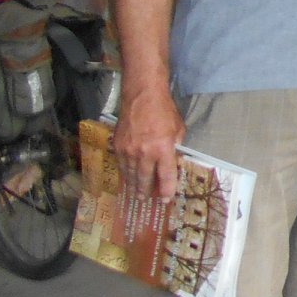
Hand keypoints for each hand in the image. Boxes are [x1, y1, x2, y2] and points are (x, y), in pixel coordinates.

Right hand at [113, 84, 184, 200]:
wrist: (142, 96)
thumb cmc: (164, 111)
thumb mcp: (178, 129)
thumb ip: (175, 147)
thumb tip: (172, 160)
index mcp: (163, 149)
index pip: (165, 176)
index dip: (166, 190)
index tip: (165, 199)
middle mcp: (144, 153)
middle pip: (144, 179)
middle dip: (146, 191)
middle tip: (145, 200)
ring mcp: (129, 150)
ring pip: (130, 174)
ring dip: (133, 185)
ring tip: (135, 194)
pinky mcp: (118, 145)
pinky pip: (121, 164)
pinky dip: (125, 173)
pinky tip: (127, 178)